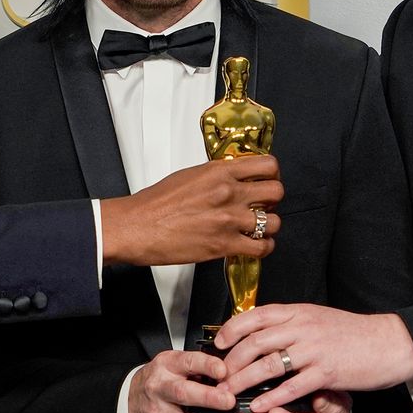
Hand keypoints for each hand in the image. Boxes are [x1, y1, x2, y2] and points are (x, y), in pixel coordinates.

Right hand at [101, 155, 282, 265]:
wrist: (136, 226)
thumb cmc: (155, 204)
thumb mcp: (189, 176)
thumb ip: (216, 176)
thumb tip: (233, 178)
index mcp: (219, 171)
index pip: (267, 164)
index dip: (272, 174)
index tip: (268, 180)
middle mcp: (228, 192)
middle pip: (276, 191)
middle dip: (273, 199)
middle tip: (264, 204)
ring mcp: (228, 219)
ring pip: (275, 221)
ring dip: (270, 226)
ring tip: (259, 229)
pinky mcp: (224, 244)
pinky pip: (262, 247)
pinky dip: (263, 248)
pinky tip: (254, 246)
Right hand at [128, 350, 235, 412]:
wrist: (129, 406)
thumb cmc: (157, 382)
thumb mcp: (171, 365)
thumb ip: (195, 367)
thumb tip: (227, 371)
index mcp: (165, 365)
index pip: (187, 362)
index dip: (207, 365)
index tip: (223, 370)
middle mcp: (160, 388)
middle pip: (184, 393)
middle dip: (209, 397)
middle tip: (228, 399)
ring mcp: (161, 412)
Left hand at [214, 305, 412, 411]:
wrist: (388, 342)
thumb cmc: (353, 332)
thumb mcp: (317, 317)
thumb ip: (292, 322)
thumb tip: (262, 329)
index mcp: (299, 312)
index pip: (256, 315)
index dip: (232, 329)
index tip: (219, 343)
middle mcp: (303, 327)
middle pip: (255, 342)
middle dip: (231, 362)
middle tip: (219, 376)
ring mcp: (314, 349)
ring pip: (268, 364)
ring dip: (244, 381)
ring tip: (229, 394)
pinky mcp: (326, 371)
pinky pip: (292, 386)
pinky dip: (271, 397)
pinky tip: (258, 405)